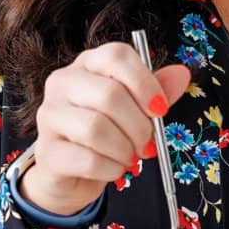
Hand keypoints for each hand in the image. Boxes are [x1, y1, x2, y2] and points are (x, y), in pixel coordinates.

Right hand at [21, 42, 192, 215]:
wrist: (71, 172)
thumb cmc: (105, 134)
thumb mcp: (134, 109)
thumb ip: (156, 92)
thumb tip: (181, 75)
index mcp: (88, 64)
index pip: (116, 56)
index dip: (145, 83)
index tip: (160, 109)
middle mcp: (63, 82)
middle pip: (109, 94)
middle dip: (139, 126)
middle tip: (148, 144)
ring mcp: (49, 115)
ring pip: (96, 128)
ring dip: (125, 149)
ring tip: (130, 157)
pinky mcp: (47, 150)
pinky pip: (88, 160)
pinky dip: (111, 169)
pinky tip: (114, 169)